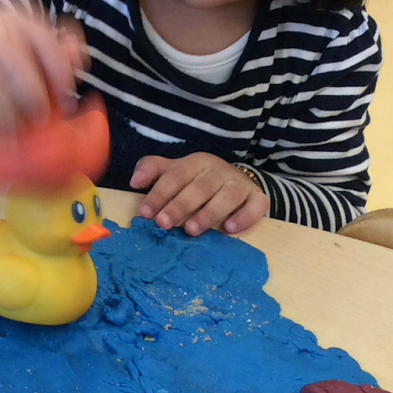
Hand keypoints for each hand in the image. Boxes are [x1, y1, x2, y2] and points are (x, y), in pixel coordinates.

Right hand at [0, 7, 89, 138]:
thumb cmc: (0, 65)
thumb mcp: (30, 53)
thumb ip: (59, 55)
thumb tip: (79, 57)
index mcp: (16, 22)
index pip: (46, 45)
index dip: (61, 77)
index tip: (67, 103)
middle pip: (20, 70)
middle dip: (35, 100)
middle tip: (40, 119)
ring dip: (9, 119)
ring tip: (16, 131)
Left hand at [131, 153, 269, 235]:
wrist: (239, 183)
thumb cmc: (199, 181)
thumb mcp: (176, 172)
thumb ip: (153, 170)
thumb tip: (134, 181)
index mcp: (197, 162)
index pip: (177, 175)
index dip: (160, 193)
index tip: (146, 213)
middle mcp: (219, 171)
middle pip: (200, 186)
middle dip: (180, 205)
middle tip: (163, 224)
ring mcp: (240, 184)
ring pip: (227, 195)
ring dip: (209, 212)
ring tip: (191, 230)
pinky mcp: (258, 198)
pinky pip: (256, 206)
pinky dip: (244, 217)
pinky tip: (230, 229)